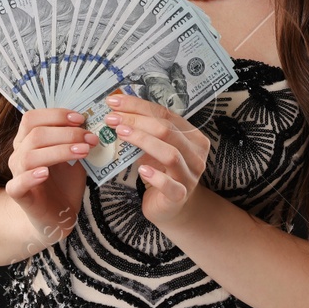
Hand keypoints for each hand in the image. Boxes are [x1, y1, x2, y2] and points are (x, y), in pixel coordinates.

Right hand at [4, 108, 95, 250]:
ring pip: (29, 156)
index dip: (56, 115)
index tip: (81, 118)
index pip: (33, 118)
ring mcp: (16, 173)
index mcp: (28, 139)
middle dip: (66, 133)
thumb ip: (77, 141)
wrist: (57, 215)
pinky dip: (30, 176)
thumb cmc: (64, 183)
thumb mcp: (74, 157)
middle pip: (35, 134)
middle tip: (90, 138)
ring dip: (58, 151)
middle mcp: (19, 153)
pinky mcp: (18, 194)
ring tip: (83, 152)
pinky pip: (18, 183)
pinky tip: (45, 172)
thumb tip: (93, 123)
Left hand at [103, 93, 211, 226]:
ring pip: (171, 154)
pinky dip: (156, 177)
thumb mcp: (154, 147)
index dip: (138, 106)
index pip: (165, 114)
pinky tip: (141, 170)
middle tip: (112, 119)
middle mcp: (196, 154)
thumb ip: (144, 130)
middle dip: (137, 121)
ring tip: (121, 134)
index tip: (114, 102)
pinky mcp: (180, 196)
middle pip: (168, 131)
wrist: (171, 205)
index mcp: (192, 136)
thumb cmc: (161, 170)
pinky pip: (170, 185)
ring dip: (143, 141)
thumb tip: (116, 110)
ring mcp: (190, 176)